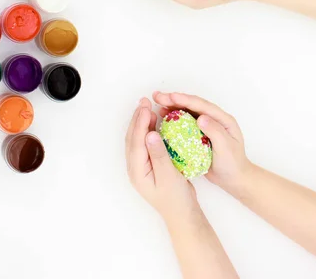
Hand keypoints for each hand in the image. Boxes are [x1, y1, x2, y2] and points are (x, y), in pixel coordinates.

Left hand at [126, 98, 198, 221]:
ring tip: (148, 107)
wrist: (182, 213)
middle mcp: (135, 168)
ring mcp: (141, 166)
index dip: (140, 123)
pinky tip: (155, 122)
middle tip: (145, 101)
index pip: (136, 142)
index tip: (146, 107)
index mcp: (137, 171)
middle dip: (137, 119)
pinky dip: (147, 130)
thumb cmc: (176, 198)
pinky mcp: (148, 164)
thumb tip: (149, 134)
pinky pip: (144, 143)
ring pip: (137, 139)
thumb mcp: (169, 176)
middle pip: (133, 138)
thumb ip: (159, 155)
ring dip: (141, 123)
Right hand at [153, 92, 252, 198]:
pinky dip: (174, 119)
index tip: (171, 97)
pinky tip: (163, 118)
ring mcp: (206, 125)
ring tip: (158, 104)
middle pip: (193, 105)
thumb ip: (215, 132)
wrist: (234, 178)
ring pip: (187, 112)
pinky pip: (185, 123)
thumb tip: (201, 117)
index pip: (202, 106)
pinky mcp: (199, 134)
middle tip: (158, 96)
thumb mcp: (226, 148)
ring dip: (173, 107)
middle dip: (175, 99)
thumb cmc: (232, 164)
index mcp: (223, 119)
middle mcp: (214, 119)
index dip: (186, 100)